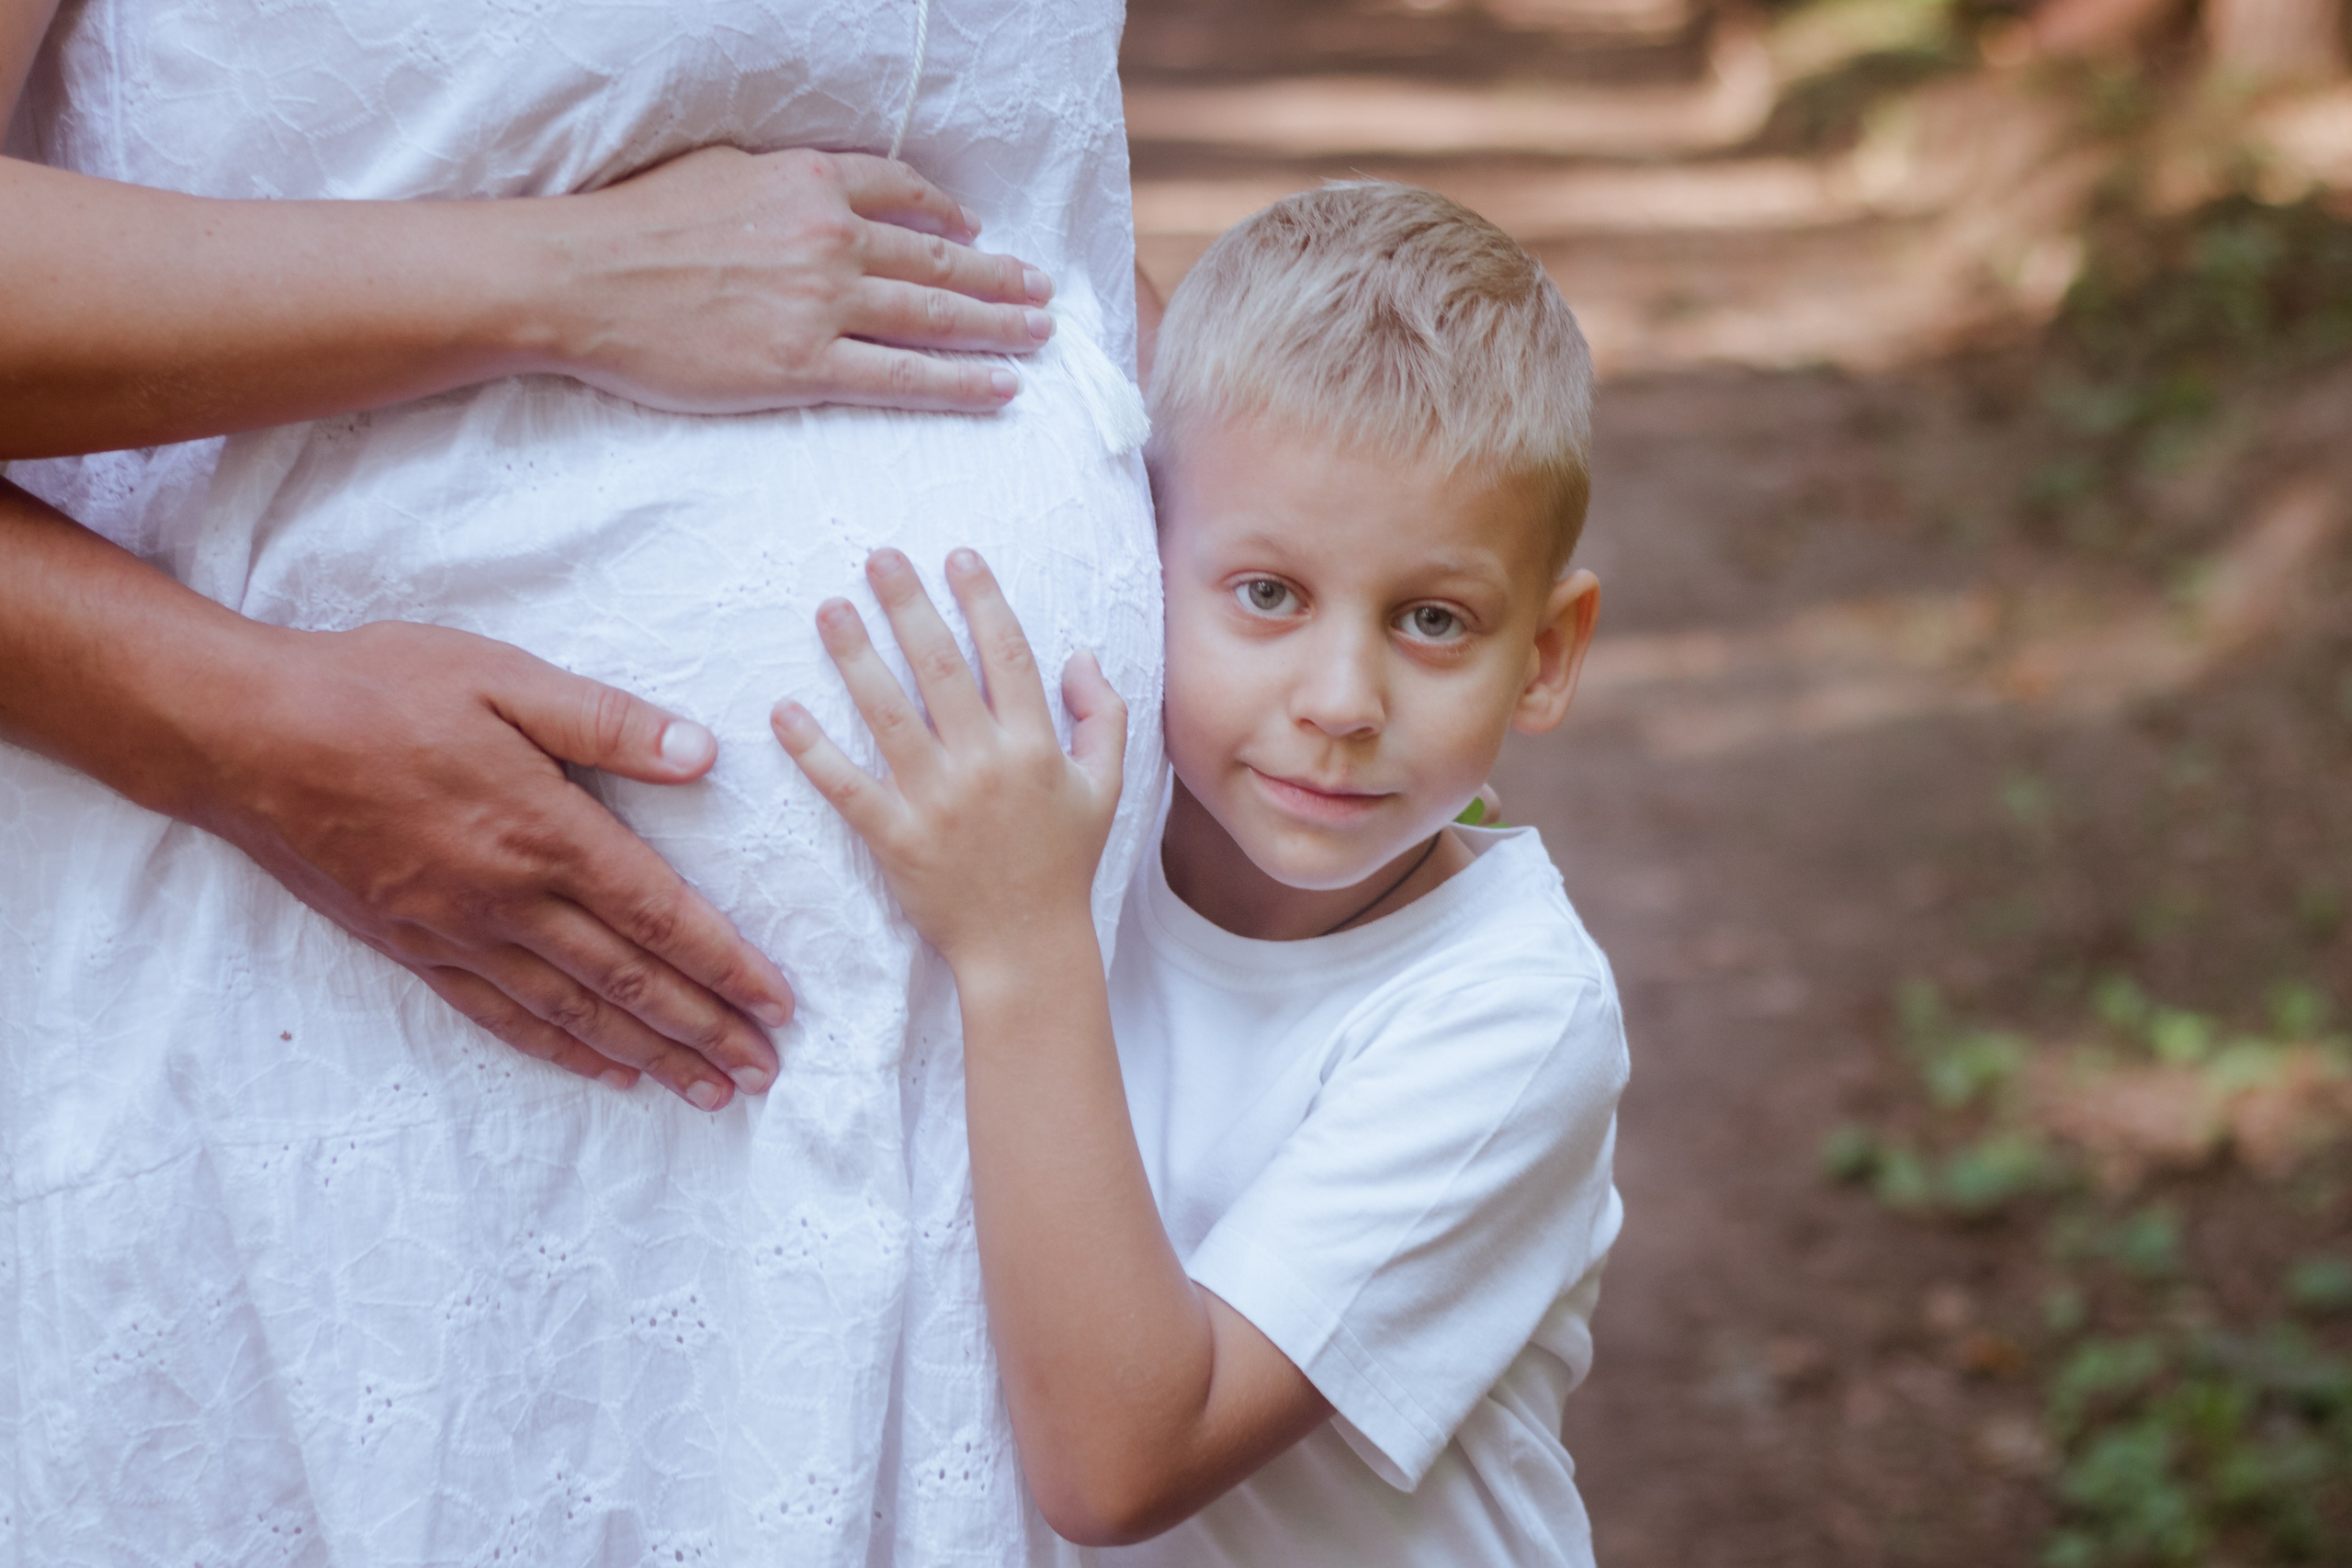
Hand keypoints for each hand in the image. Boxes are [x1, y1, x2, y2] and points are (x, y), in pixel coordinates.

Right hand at [204, 620, 793, 1109]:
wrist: (243, 736)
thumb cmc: (376, 689)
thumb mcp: (501, 677)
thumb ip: (606, 722)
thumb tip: (702, 753)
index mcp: (542, 830)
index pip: (659, 913)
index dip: (726, 963)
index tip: (780, 1003)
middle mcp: (506, 898)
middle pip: (628, 979)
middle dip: (705, 1029)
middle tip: (764, 1074)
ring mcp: (456, 933)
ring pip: (573, 1013)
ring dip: (648, 1055)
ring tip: (707, 1092)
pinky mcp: (412, 949)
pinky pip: (502, 1016)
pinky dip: (562, 1051)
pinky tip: (605, 1072)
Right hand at [542, 147, 1057, 415]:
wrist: (579, 280)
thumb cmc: (634, 224)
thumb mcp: (720, 169)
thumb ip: (783, 181)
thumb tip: (818, 191)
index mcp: (809, 181)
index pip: (903, 193)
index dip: (948, 217)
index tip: (977, 233)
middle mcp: (829, 237)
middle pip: (937, 260)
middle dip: (999, 278)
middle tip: (1042, 293)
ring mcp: (821, 304)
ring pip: (934, 316)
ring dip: (997, 327)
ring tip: (1038, 335)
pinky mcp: (803, 365)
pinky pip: (903, 376)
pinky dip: (960, 382)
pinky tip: (1000, 388)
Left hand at [770, 548, 1125, 967]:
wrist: (1026, 946)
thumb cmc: (1063, 864)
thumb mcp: (1104, 788)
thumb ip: (1102, 717)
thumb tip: (1081, 655)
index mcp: (1035, 747)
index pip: (1007, 654)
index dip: (982, 599)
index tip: (957, 556)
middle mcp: (985, 765)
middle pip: (940, 667)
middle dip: (909, 605)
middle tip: (878, 557)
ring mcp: (936, 802)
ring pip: (888, 714)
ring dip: (855, 656)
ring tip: (829, 608)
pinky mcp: (895, 839)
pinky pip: (847, 786)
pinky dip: (813, 750)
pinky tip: (785, 710)